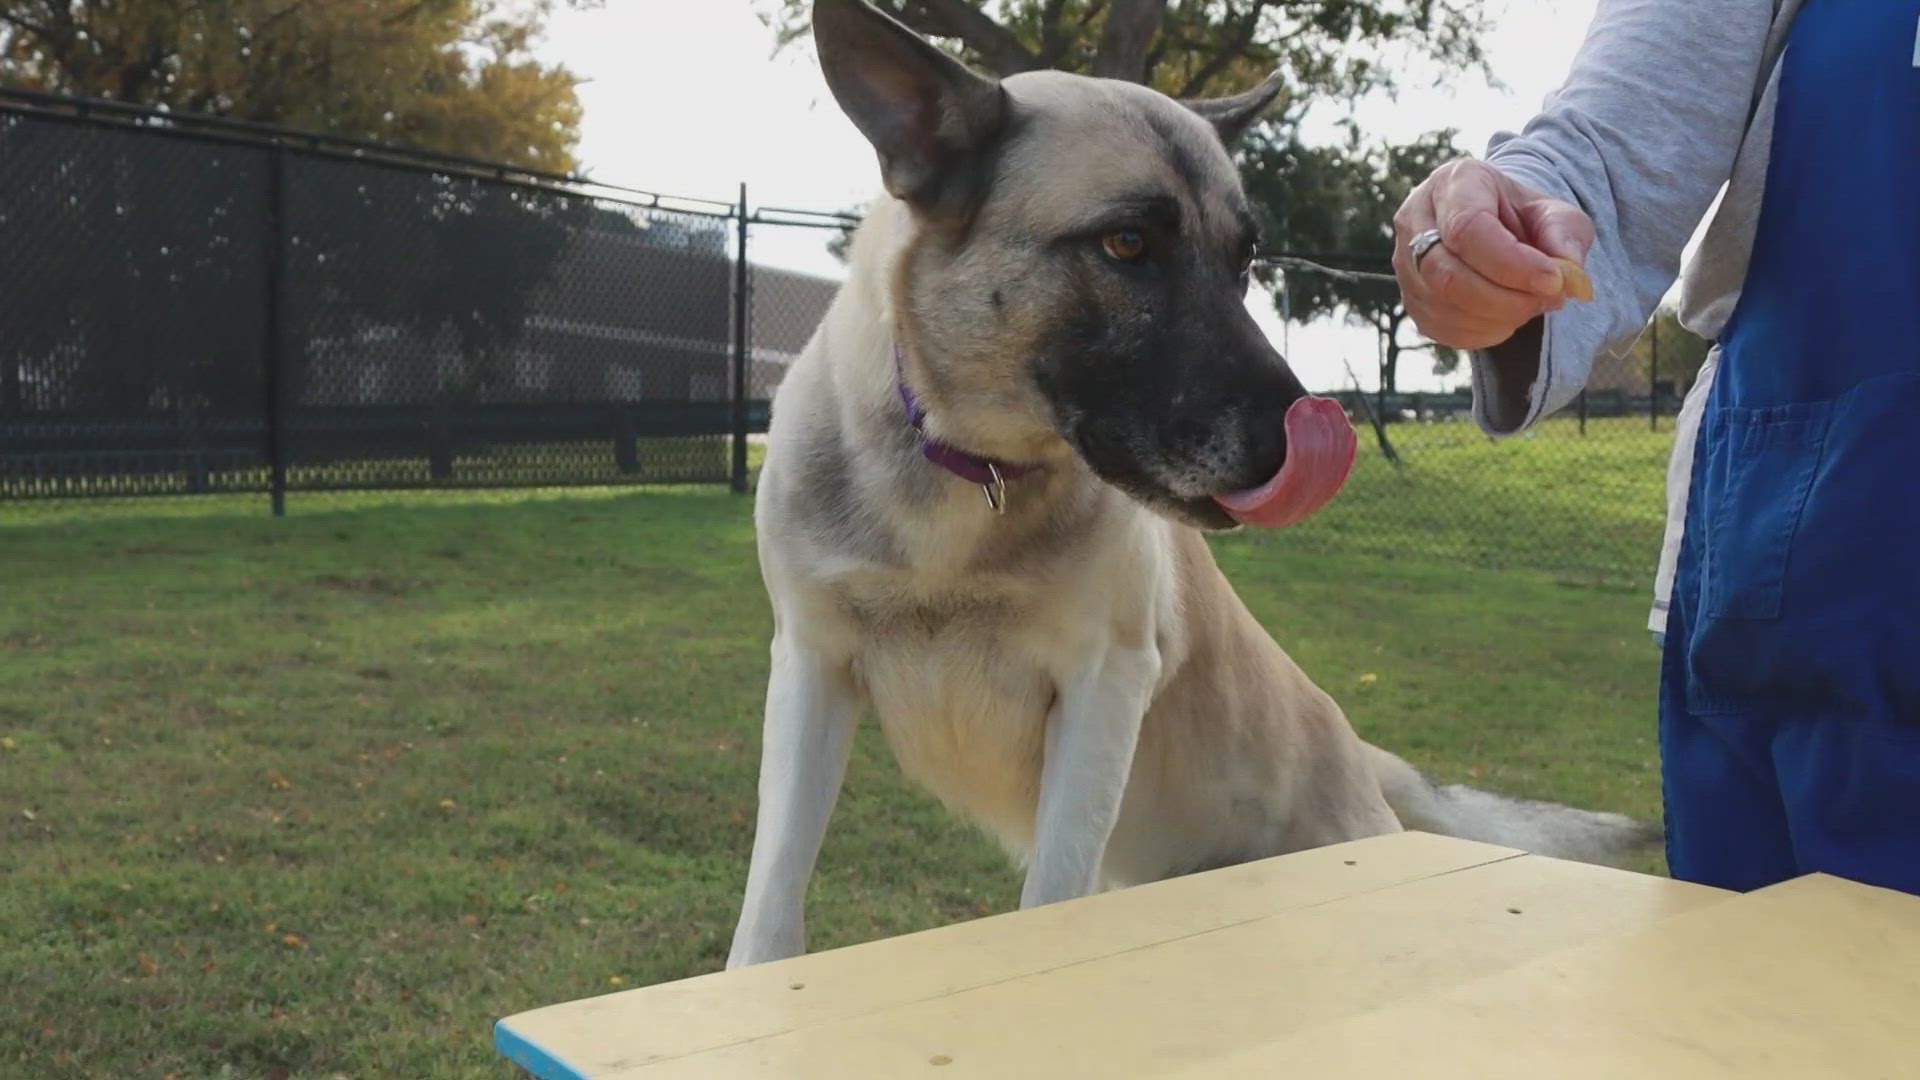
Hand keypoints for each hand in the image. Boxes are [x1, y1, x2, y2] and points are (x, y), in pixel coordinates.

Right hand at [1392, 157, 1596, 350]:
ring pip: (1445, 307)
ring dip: (1500, 317)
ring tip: (1534, 304)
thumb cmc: (1523, 216)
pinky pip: (1443, 329)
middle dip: (1507, 299)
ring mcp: (1404, 263)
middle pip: (1448, 275)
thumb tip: (1569, 276)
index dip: (1512, 264)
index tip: (1553, 281)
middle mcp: (1415, 220)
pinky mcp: (1410, 299)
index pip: (1468, 229)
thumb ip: (1565, 235)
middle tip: (1551, 299)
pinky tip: (1509, 316)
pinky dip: (1485, 332)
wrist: (1494, 226)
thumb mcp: (1554, 211)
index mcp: (1454, 182)